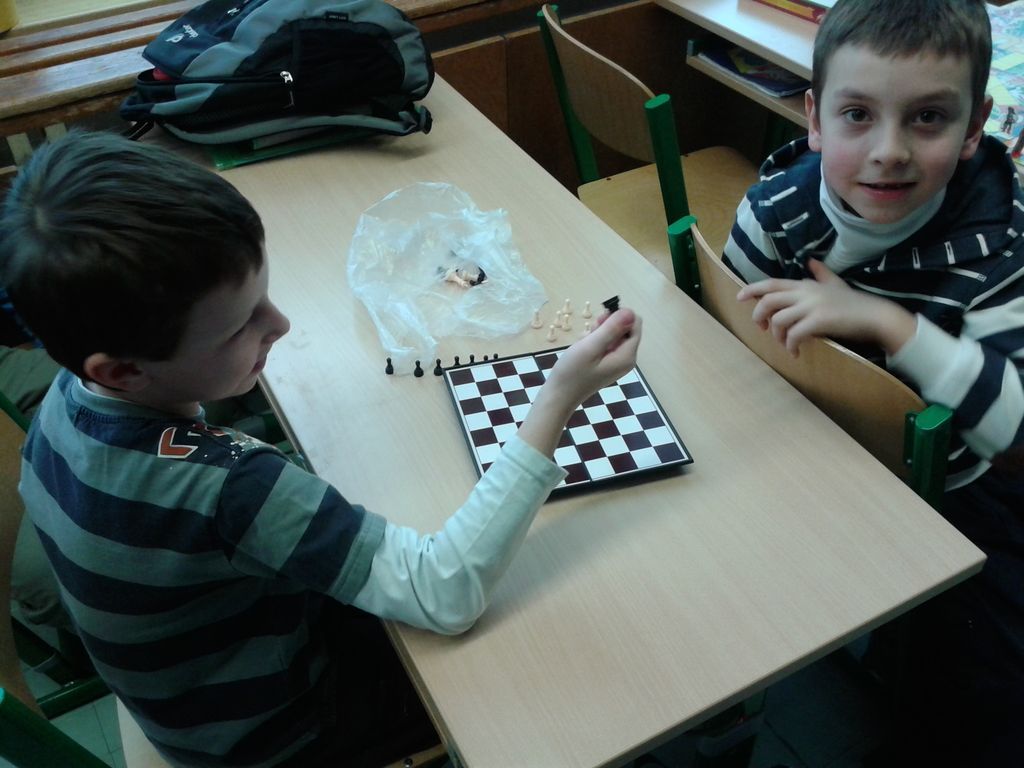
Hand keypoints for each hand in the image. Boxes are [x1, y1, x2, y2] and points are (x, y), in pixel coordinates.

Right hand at [547, 307, 640, 404]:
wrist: (559, 396)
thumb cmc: (572, 372)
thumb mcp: (591, 346)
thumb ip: (611, 329)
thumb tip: (630, 311)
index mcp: (627, 356)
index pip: (635, 323)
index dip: (619, 316)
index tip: (600, 321)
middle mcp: (627, 359)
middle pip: (626, 328)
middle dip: (608, 325)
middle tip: (590, 333)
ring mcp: (617, 362)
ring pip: (615, 335)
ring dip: (600, 332)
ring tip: (584, 342)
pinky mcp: (608, 364)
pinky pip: (607, 344)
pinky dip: (596, 341)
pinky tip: (584, 349)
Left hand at [736, 260, 914, 355]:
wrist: (876, 316)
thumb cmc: (854, 303)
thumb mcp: (835, 284)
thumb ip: (821, 274)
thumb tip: (811, 261)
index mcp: (806, 284)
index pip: (772, 283)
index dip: (752, 289)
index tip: (739, 297)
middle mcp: (806, 292)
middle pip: (768, 300)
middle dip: (758, 316)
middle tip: (762, 329)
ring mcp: (813, 306)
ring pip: (778, 320)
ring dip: (777, 336)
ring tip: (786, 345)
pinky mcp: (820, 321)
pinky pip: (794, 334)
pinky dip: (790, 345)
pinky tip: (795, 352)